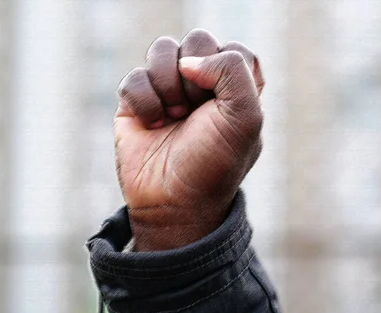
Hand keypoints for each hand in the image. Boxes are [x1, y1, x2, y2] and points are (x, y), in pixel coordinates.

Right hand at [115, 29, 264, 250]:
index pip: (235, 49)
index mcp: (237, 88)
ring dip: (167, 85)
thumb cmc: (214, 165)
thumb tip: (188, 61)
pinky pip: (134, 76)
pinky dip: (143, 101)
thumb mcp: (246, 119)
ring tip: (173, 117)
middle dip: (195, 77)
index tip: (223, 106)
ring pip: (162, 49)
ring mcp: (168, 91)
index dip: (227, 69)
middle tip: (195, 112)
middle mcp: (204, 84)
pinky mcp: (136, 102)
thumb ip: (233, 70)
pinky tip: (152, 125)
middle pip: (197, 40)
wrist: (174, 204)